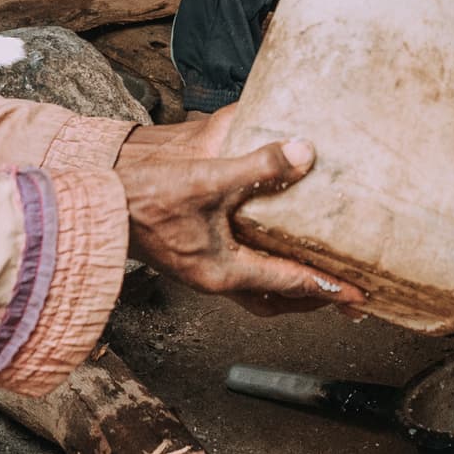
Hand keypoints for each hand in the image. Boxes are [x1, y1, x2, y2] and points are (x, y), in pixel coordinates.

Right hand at [113, 110, 358, 311]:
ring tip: (316, 278)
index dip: (329, 286)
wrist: (93, 209)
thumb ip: (259, 165)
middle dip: (314, 299)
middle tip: (347, 296)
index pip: (291, 283)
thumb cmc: (144, 199)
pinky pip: (240, 275)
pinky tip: (269, 248)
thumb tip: (305, 153)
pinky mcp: (191, 259)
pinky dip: (264, 270)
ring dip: (288, 287)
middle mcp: (215, 281)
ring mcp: (201, 273)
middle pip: (277, 300)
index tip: (360, 293)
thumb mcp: (208, 179)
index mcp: (225, 272)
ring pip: (257, 292)